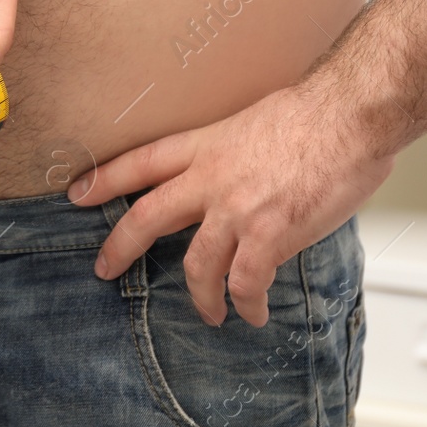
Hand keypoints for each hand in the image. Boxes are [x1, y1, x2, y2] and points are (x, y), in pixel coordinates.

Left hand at [68, 81, 393, 327]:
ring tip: (210, 313)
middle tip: (105, 269)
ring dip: (200, 297)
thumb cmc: (317, 113)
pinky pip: (246, 284)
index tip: (76, 194)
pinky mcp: (271, 235)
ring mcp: (238, 210)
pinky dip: (247, 304)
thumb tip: (241, 172)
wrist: (350, 115)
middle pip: (147, 217)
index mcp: (206, 146)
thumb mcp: (255, 121)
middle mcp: (212, 179)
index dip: (104, 179)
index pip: (140, 162)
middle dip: (120, 247)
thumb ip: (236, 152)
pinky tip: (253, 314)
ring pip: (198, 266)